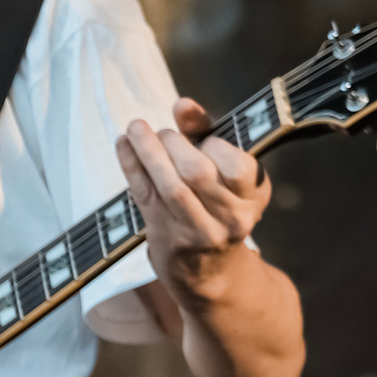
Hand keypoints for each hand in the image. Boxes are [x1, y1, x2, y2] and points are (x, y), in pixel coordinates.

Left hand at [117, 99, 270, 304]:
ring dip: (148, 151)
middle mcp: (232, 218)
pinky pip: (146, 196)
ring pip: (169, 186)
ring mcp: (198, 233)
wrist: (213, 273)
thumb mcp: (226, 171)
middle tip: (163, 133)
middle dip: (174, 143)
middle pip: (197, 172)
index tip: (202, 140)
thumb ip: (206, 132)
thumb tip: (183, 104)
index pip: (237, 165)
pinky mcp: (167, 239)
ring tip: (137, 128)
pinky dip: (131, 165)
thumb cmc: (219, 205)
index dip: (214, 145)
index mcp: (254, 197)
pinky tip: (123, 144)